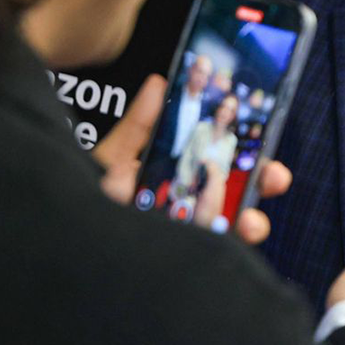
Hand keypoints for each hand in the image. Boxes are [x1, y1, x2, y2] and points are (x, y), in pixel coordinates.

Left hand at [92, 75, 292, 245]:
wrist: (68, 241)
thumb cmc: (88, 199)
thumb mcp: (113, 159)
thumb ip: (139, 126)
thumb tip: (159, 83)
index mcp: (182, 178)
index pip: (225, 161)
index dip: (249, 148)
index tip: (263, 134)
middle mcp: (193, 209)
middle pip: (241, 195)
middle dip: (265, 183)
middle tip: (275, 176)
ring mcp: (191, 237)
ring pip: (235, 230)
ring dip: (252, 223)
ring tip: (251, 221)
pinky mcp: (186, 260)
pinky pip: (215, 258)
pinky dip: (225, 250)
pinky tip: (224, 240)